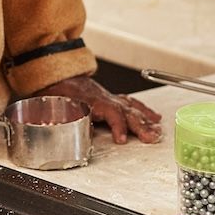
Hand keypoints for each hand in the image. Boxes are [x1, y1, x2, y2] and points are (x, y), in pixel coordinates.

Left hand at [35, 75, 161, 143]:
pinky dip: (145, 110)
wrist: (58, 75)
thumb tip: (81, 131)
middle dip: (141, 126)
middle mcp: (105, 98)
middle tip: (151, 138)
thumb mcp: (57, 105)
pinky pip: (132, 103)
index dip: (117, 126)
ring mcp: (111, 98)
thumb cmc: (57, 91)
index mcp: (92, 101)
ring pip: (132, 108)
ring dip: (146, 121)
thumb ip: (68, 118)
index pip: (110, 112)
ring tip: (157, 132)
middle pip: (126, 111)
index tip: (121, 139)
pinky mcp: (113, 98)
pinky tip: (155, 118)